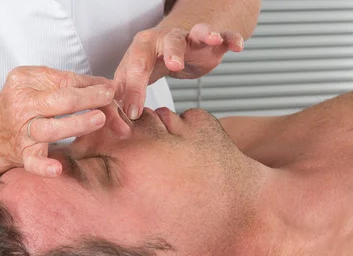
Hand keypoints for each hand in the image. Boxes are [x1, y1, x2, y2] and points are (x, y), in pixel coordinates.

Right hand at [0, 66, 118, 176]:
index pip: (65, 79)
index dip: (91, 85)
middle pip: (59, 100)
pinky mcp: (21, 153)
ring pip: (50, 128)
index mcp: (25, 80)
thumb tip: (108, 86)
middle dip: (88, 98)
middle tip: (109, 98)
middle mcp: (21, 104)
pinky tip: (57, 169)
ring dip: (76, 124)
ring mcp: (21, 130)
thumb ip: (71, 84)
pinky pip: (32, 161)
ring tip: (99, 120)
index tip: (112, 90)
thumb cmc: (22, 107)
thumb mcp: (39, 86)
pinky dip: (44, 166)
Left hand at [115, 23, 243, 119]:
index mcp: (141, 49)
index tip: (134, 113)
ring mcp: (188, 38)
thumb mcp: (131, 81)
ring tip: (211, 39)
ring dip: (203, 35)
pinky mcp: (208, 43)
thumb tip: (115, 124)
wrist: (171, 51)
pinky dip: (229, 38)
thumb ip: (124, 99)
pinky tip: (237, 46)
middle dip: (171, 52)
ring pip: (195, 34)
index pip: (135, 68)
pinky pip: (222, 36)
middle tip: (174, 65)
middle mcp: (164, 39)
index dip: (134, 91)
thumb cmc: (148, 66)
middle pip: (166, 42)